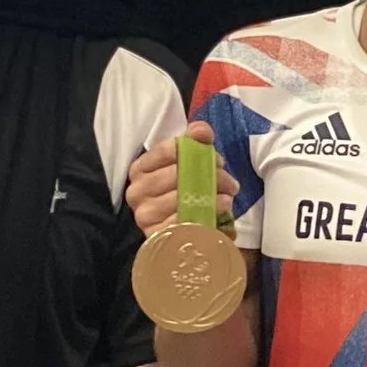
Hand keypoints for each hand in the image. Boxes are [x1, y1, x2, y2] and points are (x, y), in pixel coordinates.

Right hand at [125, 121, 233, 239]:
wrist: (181, 231)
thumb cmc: (182, 191)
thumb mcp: (187, 163)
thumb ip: (195, 140)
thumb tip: (201, 130)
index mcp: (140, 169)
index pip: (166, 150)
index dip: (196, 150)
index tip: (217, 159)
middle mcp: (136, 191)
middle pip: (177, 174)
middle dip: (210, 175)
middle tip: (229, 181)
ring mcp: (144, 215)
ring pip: (182, 198)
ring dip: (212, 196)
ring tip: (228, 196)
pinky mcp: (155, 236)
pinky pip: (183, 222)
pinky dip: (206, 215)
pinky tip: (221, 211)